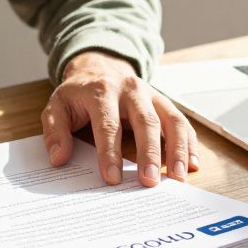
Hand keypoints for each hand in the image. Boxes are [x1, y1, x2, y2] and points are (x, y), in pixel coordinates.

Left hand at [41, 51, 199, 186]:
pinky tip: (192, 164)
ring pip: (171, 120)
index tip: (112, 178)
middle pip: (146, 122)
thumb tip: (59, 158)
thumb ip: (56, 131)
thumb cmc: (79, 93)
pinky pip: (182, 122)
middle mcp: (131, 91)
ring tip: (179, 177)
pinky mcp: (164, 103)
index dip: (110, 152)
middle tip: (149, 182)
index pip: (108, 124)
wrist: (100, 66)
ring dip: (178, 150)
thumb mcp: (57, 106)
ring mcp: (152, 95)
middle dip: (149, 153)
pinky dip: (189, 143)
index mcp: (102, 91)